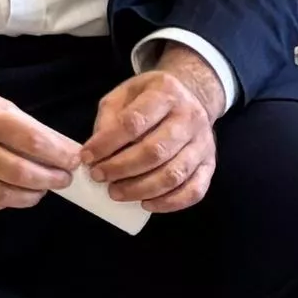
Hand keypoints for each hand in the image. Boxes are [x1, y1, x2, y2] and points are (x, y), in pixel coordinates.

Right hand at [0, 58, 82, 212]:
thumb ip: (21, 124)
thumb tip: (57, 147)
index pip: (31, 141)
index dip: (58, 154)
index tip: (74, 159)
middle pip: (20, 172)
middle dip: (50, 178)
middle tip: (63, 178)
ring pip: (4, 194)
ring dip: (30, 195)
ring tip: (41, 189)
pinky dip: (4, 201)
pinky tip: (13, 193)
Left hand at [79, 51, 225, 213]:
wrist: (192, 96)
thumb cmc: (151, 97)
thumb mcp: (125, 94)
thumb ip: (109, 117)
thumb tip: (96, 150)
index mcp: (166, 92)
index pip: (134, 122)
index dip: (107, 143)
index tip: (87, 157)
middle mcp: (189, 117)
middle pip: (155, 151)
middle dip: (121, 169)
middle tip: (99, 177)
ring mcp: (203, 143)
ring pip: (174, 174)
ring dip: (141, 189)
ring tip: (116, 193)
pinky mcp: (210, 165)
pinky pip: (194, 191)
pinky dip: (169, 203)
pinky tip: (146, 204)